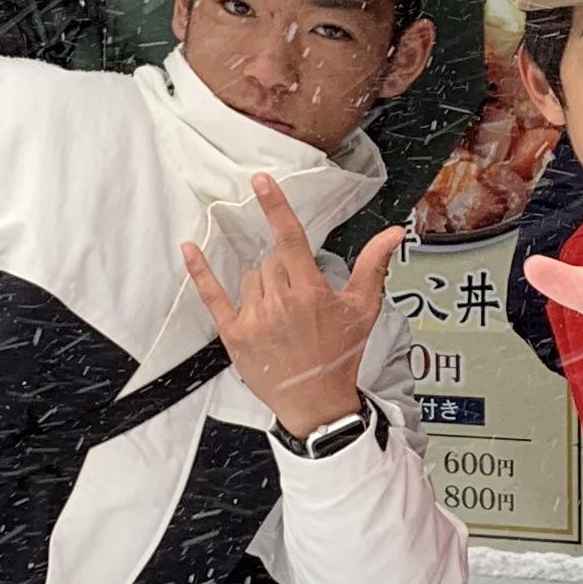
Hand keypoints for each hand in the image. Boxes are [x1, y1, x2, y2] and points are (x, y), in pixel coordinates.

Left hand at [182, 172, 400, 438]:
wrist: (317, 403)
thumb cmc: (342, 355)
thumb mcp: (364, 309)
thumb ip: (374, 265)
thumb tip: (393, 232)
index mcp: (311, 292)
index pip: (290, 239)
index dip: (275, 207)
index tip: (260, 180)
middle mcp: (280, 302)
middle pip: (271, 261)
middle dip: (284, 270)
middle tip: (300, 300)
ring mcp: (254, 319)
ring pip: (250, 277)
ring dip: (263, 285)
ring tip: (281, 315)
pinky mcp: (234, 335)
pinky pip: (213, 295)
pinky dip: (200, 271)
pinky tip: (189, 248)